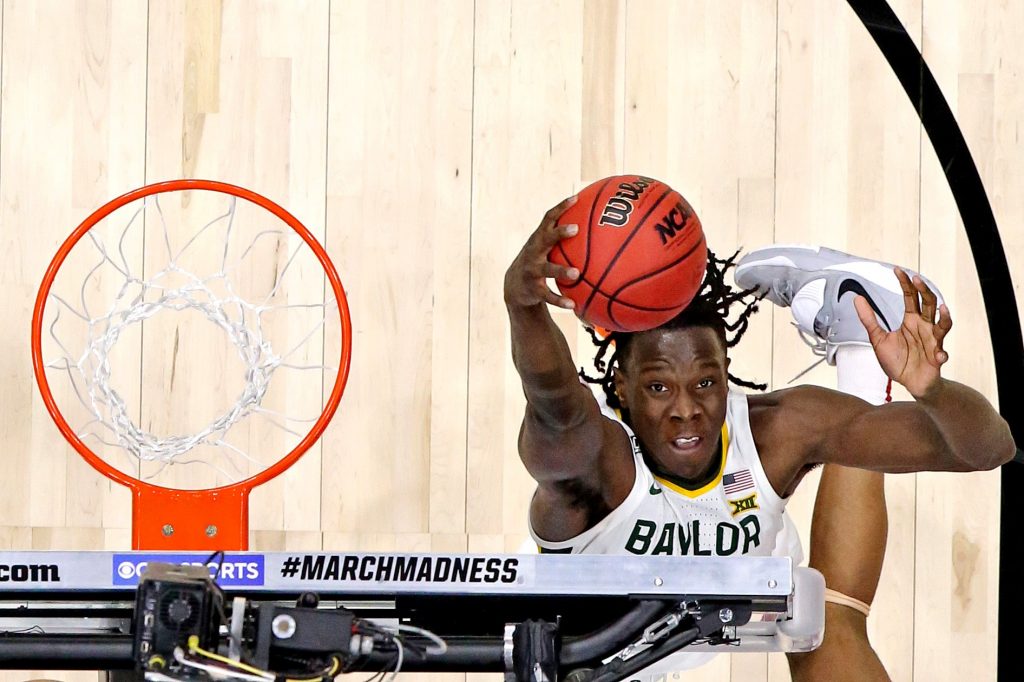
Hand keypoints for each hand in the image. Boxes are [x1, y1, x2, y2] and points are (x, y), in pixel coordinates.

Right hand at [504, 196, 580, 309]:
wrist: (514, 285)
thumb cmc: (538, 260)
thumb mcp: (545, 247)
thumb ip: (562, 236)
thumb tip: (594, 224)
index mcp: (538, 239)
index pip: (548, 218)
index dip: (561, 207)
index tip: (576, 198)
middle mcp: (533, 252)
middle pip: (546, 239)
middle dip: (559, 233)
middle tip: (575, 229)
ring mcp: (532, 270)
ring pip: (547, 269)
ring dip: (561, 270)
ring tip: (576, 273)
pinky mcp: (533, 289)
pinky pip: (548, 295)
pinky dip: (560, 300)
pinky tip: (573, 305)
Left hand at [854, 268, 952, 397]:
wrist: (909, 382)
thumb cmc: (897, 360)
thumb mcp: (878, 338)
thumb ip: (869, 319)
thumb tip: (857, 299)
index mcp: (911, 320)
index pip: (910, 297)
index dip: (905, 284)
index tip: (898, 271)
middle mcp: (924, 327)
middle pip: (928, 303)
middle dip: (924, 291)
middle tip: (916, 280)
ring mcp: (933, 341)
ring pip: (943, 324)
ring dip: (944, 316)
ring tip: (941, 308)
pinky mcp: (937, 357)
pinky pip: (942, 353)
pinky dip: (942, 353)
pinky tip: (939, 355)